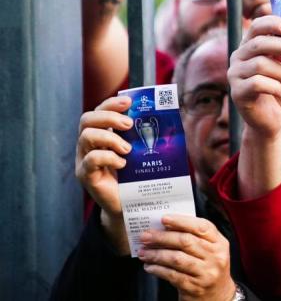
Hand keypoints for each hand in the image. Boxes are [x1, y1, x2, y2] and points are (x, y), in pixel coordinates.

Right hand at [75, 96, 133, 252]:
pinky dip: (108, 158)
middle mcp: (88, 145)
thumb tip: (169, 114)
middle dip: (109, 117)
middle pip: (87, 119)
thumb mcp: (142, 151)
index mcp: (101, 134)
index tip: (129, 102)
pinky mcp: (86, 176)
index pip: (98, 111)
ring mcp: (84, 160)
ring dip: (110, 138)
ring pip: (86, 136)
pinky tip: (123, 164)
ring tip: (128, 149)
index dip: (111, 103)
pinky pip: (91, 160)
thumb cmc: (138, 176)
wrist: (132, 205)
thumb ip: (145, 135)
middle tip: (129, 124)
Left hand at [139, 215, 235, 300]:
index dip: (182, 221)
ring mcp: (206, 273)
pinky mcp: (194, 287)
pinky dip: (157, 269)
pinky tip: (149, 266)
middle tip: (145, 236)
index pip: (202, 227)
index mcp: (220, 243)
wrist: (217, 296)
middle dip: (162, 237)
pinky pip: (172, 275)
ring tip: (143, 252)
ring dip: (156, 254)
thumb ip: (195, 238)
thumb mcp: (209, 251)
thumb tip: (165, 228)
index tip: (163, 219)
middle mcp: (216, 257)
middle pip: (186, 241)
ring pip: (177, 258)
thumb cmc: (208, 268)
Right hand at [228, 16, 280, 136]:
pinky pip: (256, 83)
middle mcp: (239, 57)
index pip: (257, 26)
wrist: (272, 119)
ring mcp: (235, 74)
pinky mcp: (237, 92)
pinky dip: (274, 86)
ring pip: (260, 64)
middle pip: (259, 44)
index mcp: (250, 46)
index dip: (272, 23)